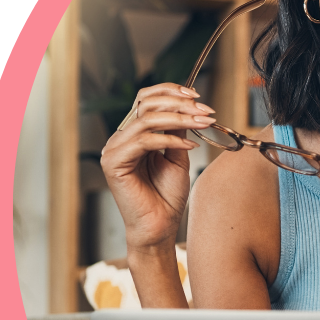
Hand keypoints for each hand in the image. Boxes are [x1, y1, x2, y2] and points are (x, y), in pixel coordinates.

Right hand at [98, 84, 215, 249]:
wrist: (160, 228)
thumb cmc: (167, 197)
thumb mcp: (178, 156)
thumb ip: (177, 130)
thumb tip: (188, 106)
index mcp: (133, 134)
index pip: (145, 99)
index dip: (170, 92)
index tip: (198, 98)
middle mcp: (120, 139)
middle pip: (145, 103)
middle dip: (179, 103)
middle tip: (205, 111)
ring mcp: (114, 150)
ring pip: (146, 119)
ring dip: (180, 118)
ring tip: (202, 124)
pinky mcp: (114, 163)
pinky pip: (144, 140)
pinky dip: (170, 139)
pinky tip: (189, 145)